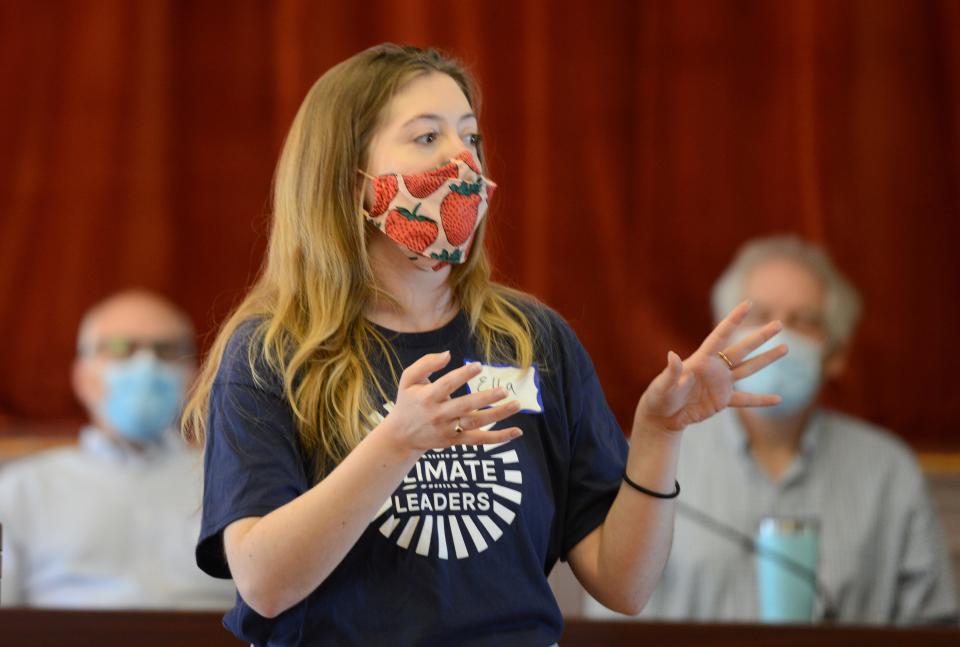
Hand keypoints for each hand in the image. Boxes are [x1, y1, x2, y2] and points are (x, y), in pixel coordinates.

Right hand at [385, 351, 522, 450]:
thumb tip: (447, 354)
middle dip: (485, 398)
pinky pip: (479, 440)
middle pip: (465, 407)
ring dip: (498, 415)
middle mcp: (439, 414)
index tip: (479, 366)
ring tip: (516, 405)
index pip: (447, 385)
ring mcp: (448, 429)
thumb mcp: (408, 379)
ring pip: (476, 424)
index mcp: (427, 397)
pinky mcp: (455, 440)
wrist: (401, 435)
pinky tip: (517, 431)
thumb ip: (426, 363)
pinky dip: (499, 438)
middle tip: (504, 390)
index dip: (463, 375)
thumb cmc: (408, 401)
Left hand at [635, 301, 786, 432]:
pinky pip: (746, 400)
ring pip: (749, 369)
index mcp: (701, 360)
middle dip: (760, 336)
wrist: (662, 416)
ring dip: (767, 359)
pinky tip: (778, 399)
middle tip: (779, 324)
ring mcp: (721, 384)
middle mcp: (715, 368)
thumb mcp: (663, 385)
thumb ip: (671, 372)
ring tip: (785, 347)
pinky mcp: (723, 401)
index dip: (734, 319)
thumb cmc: (659, 397)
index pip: (721, 335)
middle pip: (742, 349)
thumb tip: (672, 355)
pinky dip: (761, 400)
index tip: (747, 303)